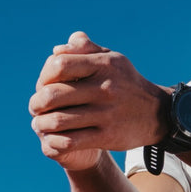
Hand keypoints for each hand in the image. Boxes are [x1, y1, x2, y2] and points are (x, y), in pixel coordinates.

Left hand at [28, 32, 167, 171]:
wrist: (156, 113)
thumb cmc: (126, 83)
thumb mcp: (112, 59)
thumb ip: (85, 50)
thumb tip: (56, 50)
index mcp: (103, 65)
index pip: (60, 65)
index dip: (44, 76)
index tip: (42, 85)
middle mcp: (105, 88)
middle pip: (54, 94)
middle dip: (37, 103)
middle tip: (34, 107)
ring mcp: (106, 113)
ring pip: (59, 120)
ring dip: (41, 124)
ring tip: (38, 124)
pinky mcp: (107, 136)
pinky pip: (71, 141)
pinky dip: (54, 141)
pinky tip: (51, 139)